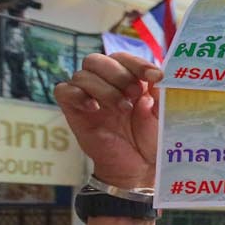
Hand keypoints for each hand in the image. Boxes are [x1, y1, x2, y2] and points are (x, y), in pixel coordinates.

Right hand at [54, 53, 161, 189]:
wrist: (138, 166)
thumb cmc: (150, 138)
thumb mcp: (161, 114)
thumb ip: (160, 94)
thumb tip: (158, 78)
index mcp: (126, 78)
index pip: (123, 58)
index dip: (138, 63)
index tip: (155, 77)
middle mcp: (104, 84)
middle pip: (96, 60)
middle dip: (118, 74)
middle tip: (134, 93)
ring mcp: (87, 97)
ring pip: (82, 75)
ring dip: (104, 89)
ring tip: (122, 108)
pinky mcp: (73, 111)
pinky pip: (62, 91)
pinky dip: (78, 95)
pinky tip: (95, 109)